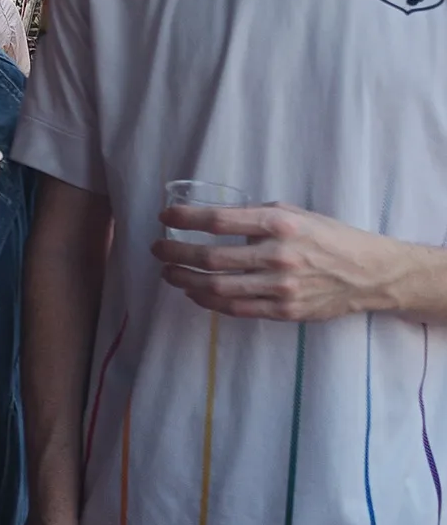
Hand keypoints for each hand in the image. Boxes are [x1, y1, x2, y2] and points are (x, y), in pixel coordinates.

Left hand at [152, 203, 402, 321]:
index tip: (165, 217)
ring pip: (217, 287)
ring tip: (169, 273)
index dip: (185, 218)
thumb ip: (257, 217)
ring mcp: (280, 287)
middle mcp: (278, 254)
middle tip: (158, 249)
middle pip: (211, 257)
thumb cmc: (328, 237)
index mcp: (280, 223)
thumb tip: (213, 220)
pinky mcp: (283, 311)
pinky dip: (208, 302)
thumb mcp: (295, 214)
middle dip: (176, 253)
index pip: (219, 220)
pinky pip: (236, 308)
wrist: (367, 273)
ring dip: (185, 280)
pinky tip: (195, 293)